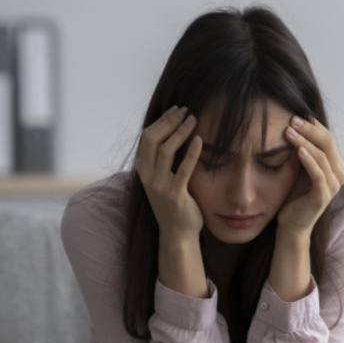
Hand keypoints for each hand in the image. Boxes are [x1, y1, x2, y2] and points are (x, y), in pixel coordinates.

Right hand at [136, 105, 203, 238]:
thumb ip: (164, 161)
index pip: (147, 137)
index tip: (175, 110)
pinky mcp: (175, 194)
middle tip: (185, 110)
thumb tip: (174, 136)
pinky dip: (191, 152)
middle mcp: (147, 176)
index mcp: (143, 170)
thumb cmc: (174, 204)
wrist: (177, 233)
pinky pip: (183, 169)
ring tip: (193, 119)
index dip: (161, 121)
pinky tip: (200, 140)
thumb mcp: (163, 179)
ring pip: (166, 150)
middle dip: (169, 121)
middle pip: (153, 139)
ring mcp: (159, 185)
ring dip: (180, 131)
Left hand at [277, 115, 343, 237]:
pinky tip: (298, 150)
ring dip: (305, 141)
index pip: (327, 137)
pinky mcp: (323, 195)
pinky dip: (309, 160)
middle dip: (309, 129)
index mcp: (335, 164)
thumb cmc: (293, 194)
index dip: (312, 124)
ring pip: (322, 155)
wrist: (292, 225)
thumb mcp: (298, 167)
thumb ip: (302, 150)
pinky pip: (318, 173)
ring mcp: (333, 184)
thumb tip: (291, 124)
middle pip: (328, 142)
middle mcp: (338, 172)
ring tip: (289, 131)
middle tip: (291, 119)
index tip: (294, 114)